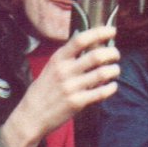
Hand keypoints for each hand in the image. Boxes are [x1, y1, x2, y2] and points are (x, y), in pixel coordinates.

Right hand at [1, 25, 119, 146]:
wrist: (31, 116)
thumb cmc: (44, 90)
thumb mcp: (51, 67)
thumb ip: (68, 57)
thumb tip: (92, 44)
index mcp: (58, 59)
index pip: (80, 39)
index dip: (99, 32)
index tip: (112, 30)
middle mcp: (65, 71)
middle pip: (96, 56)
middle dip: (112, 52)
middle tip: (116, 54)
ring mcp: (71, 87)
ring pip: (102, 74)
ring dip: (114, 70)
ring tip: (115, 70)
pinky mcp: (77, 103)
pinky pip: (101, 92)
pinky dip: (111, 88)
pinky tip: (111, 86)